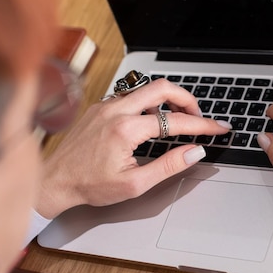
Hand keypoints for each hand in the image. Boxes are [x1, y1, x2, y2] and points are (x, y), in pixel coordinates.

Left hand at [36, 79, 230, 217]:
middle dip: (187, 99)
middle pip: (162, 87)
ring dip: (167, 99)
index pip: (174, 122)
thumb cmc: (89, 185)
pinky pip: (130, 96)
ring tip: (178, 118)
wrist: (54, 181)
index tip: (218, 128)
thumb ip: (168, 165)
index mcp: (125, 129)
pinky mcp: (99, 107)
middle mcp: (115, 110)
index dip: (202, 125)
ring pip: (146, 88)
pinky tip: (152, 120)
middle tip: (199, 115)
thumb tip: (194, 151)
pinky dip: (148, 104)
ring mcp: (105, 106)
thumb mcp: (135, 183)